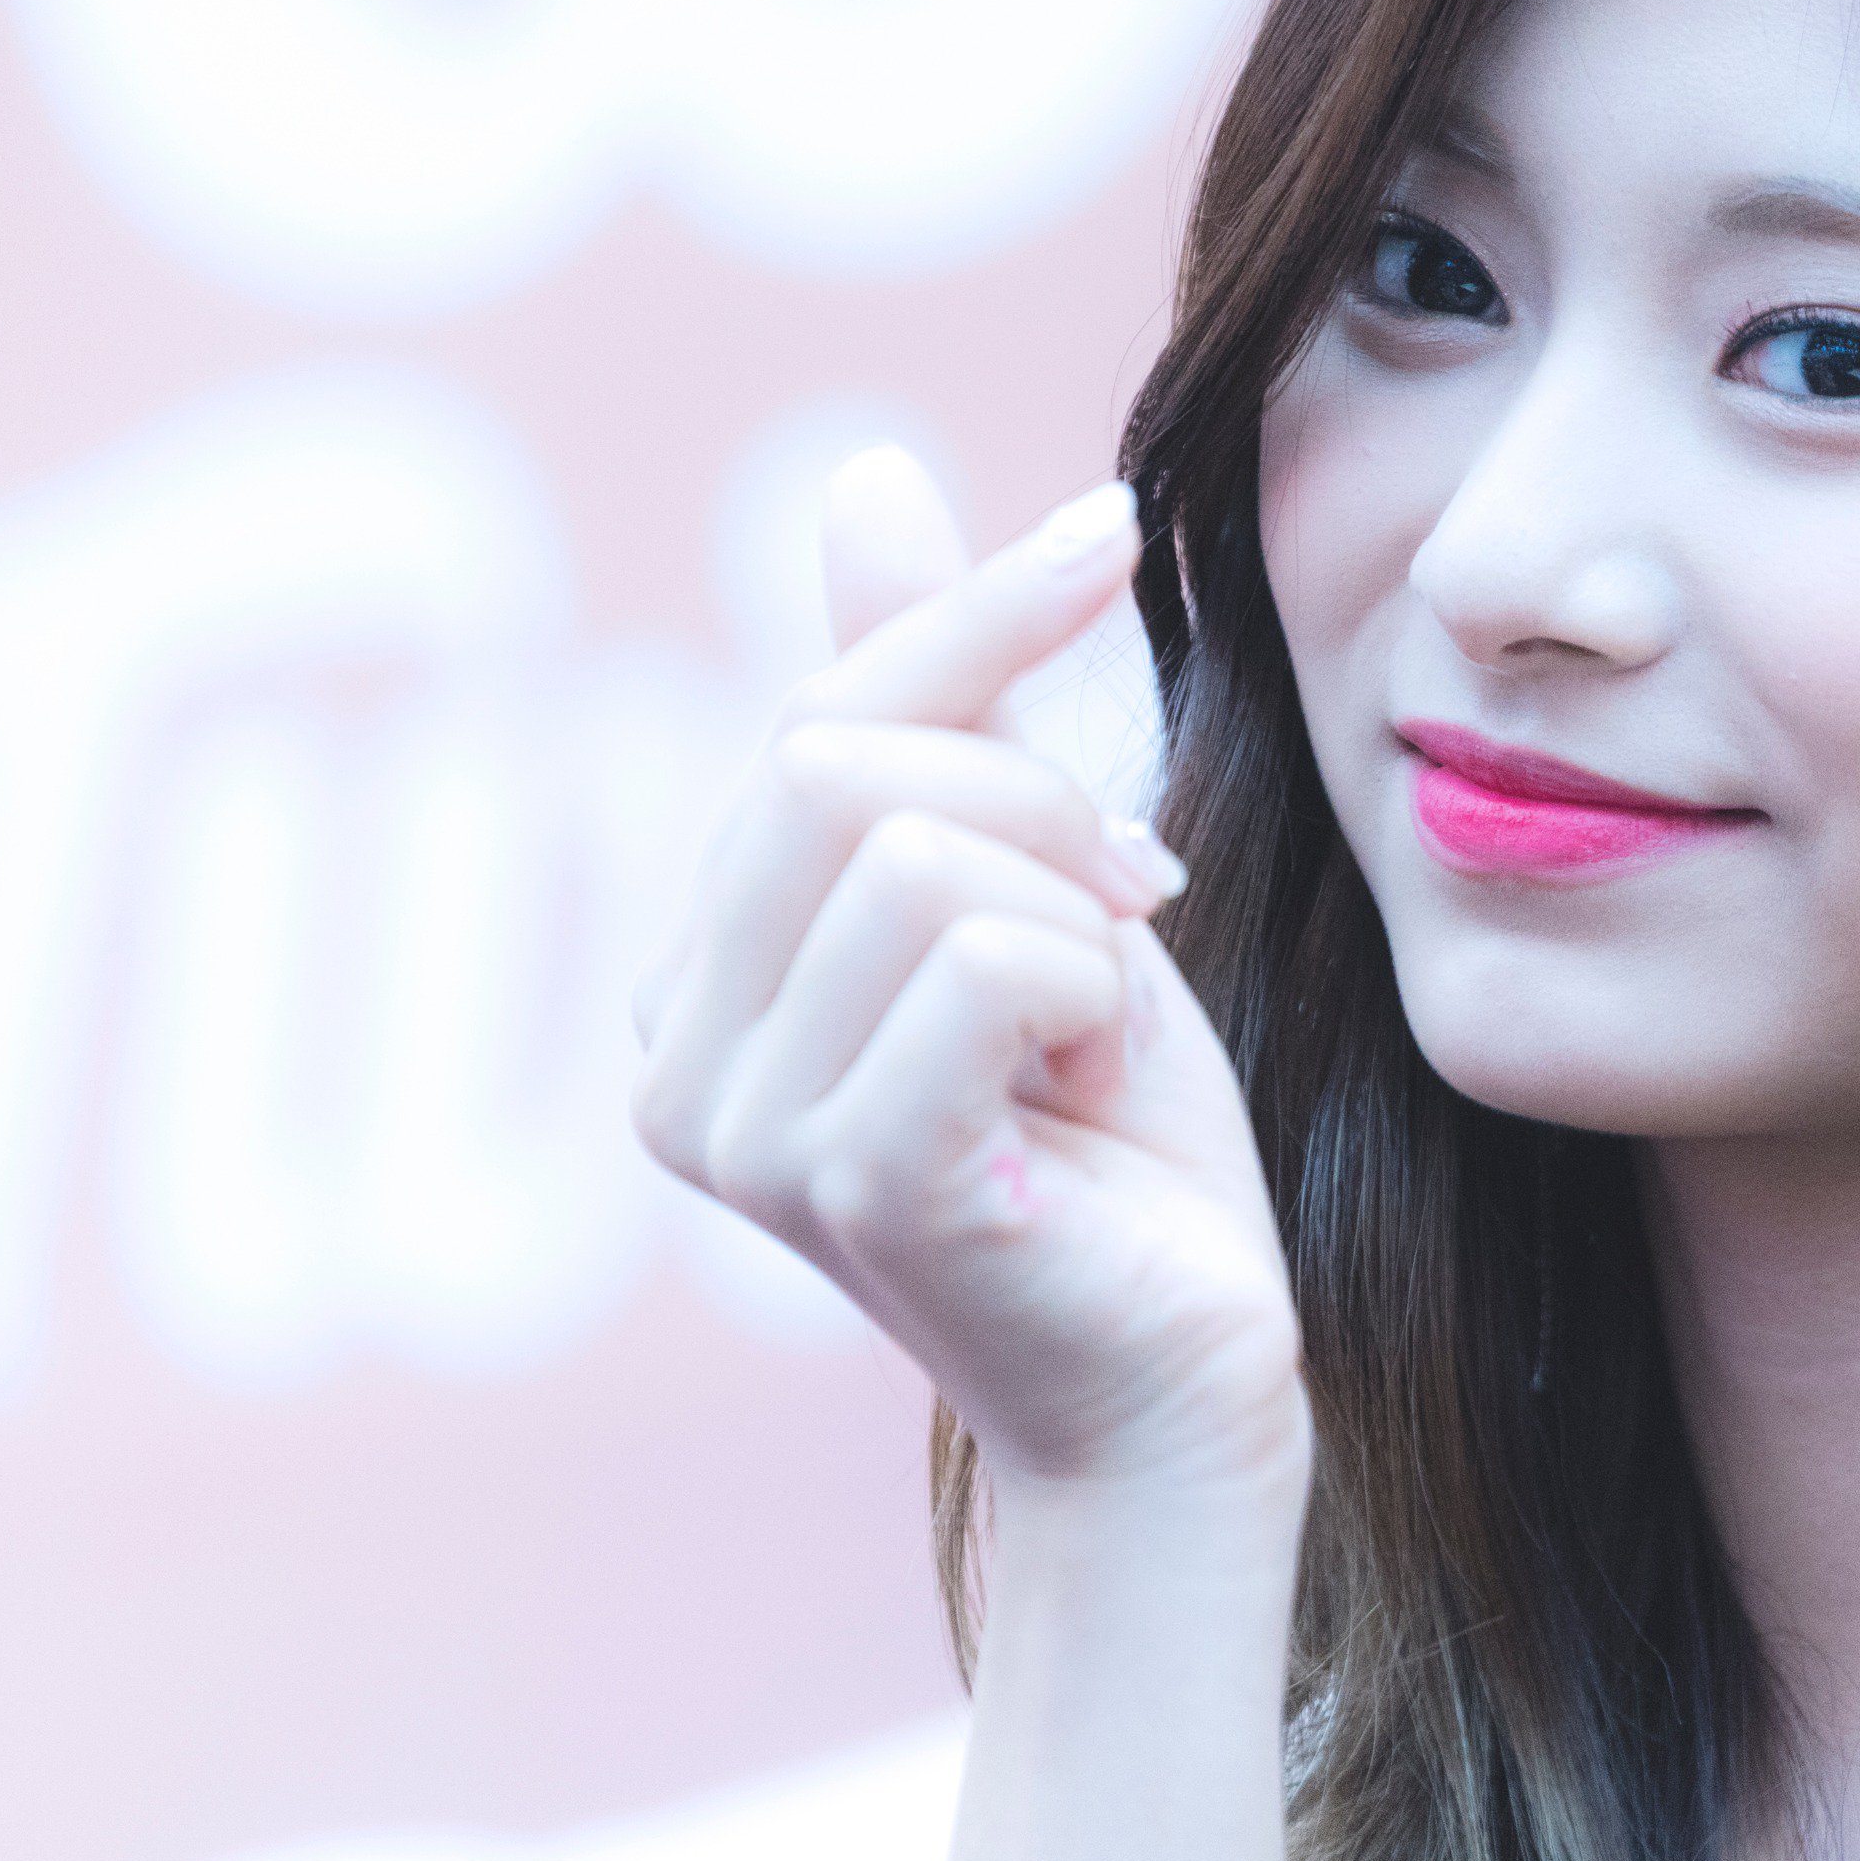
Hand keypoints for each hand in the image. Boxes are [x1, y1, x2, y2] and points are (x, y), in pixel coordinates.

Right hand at [632, 454, 1301, 1499]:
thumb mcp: (1036, 881)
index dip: (971, 612)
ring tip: (1102, 1024)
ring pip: (921, 849)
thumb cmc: (1117, 1157)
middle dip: (1041, 797)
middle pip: (843, 760)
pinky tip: (1097, 1084)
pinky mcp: (846, 1179)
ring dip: (1076, 914)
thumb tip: (868, 469)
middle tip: (1135, 907)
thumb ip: (944, 701)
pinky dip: (1087, 989)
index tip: (1113, 535)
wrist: (1184, 1391)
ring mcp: (741, 1127)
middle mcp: (675, 1049)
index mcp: (700, 973)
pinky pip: (981, 956)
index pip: (815, 713)